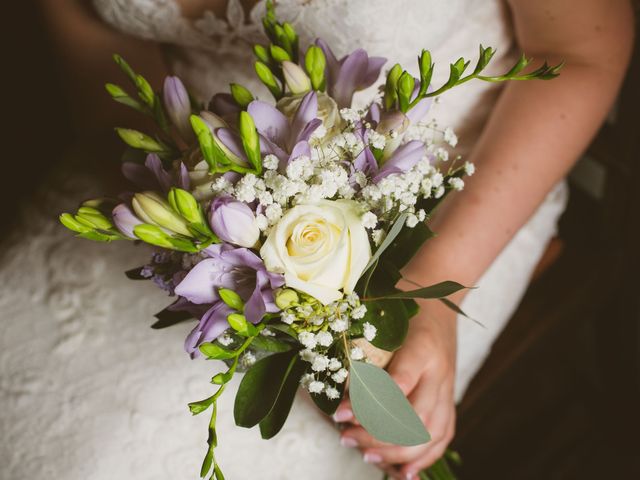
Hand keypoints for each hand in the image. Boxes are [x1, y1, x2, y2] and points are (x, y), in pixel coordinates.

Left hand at [335, 301, 457, 478]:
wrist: (440, 298)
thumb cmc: (404, 302)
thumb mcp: (380, 311)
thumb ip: (361, 339)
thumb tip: (329, 375)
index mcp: (422, 346)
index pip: (399, 384)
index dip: (369, 405)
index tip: (339, 412)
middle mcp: (439, 371)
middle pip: (415, 416)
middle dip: (377, 435)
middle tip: (345, 437)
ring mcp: (448, 387)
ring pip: (431, 432)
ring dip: (397, 451)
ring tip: (366, 456)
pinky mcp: (449, 398)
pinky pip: (443, 435)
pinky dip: (424, 458)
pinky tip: (403, 474)